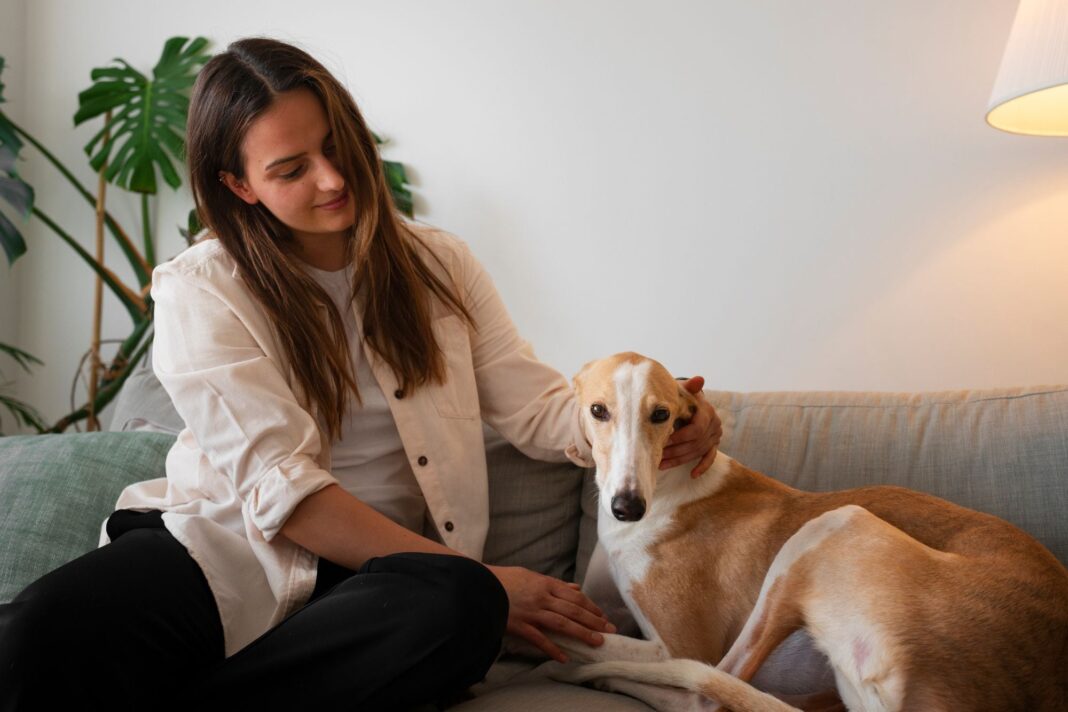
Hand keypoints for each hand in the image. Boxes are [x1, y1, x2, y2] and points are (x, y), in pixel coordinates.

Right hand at [488, 564, 616, 662]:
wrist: (479, 585)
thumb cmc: (504, 579)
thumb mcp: (530, 576)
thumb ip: (553, 584)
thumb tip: (574, 587)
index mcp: (545, 583)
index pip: (574, 596)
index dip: (591, 606)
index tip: (603, 616)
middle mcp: (542, 597)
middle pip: (573, 610)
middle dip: (594, 621)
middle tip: (610, 631)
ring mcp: (531, 612)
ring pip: (562, 624)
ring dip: (582, 633)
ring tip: (597, 642)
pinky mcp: (520, 625)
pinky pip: (539, 639)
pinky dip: (553, 649)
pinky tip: (565, 657)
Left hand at [660, 376, 721, 477]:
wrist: (689, 400)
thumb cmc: (681, 396)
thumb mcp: (683, 390)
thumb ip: (689, 387)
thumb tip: (699, 380)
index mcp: (707, 411)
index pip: (696, 429)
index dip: (679, 437)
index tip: (663, 441)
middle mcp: (714, 424)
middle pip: (695, 443)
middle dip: (675, 451)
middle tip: (657, 455)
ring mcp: (715, 436)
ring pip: (698, 452)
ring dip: (679, 460)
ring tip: (661, 464)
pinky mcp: (713, 444)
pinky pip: (710, 458)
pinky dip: (702, 466)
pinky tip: (693, 475)